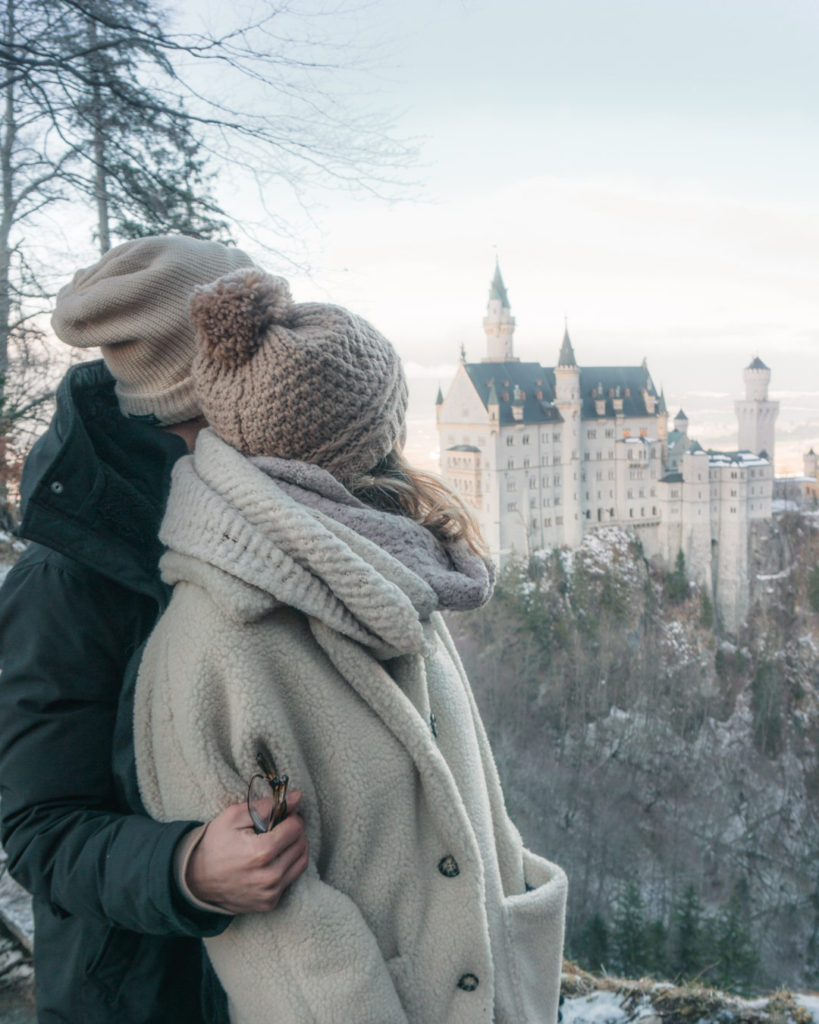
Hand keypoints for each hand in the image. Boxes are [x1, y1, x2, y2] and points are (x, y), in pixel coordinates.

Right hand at [186, 791, 308, 913]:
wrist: (194, 879)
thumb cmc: (214, 844)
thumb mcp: (234, 816)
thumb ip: (267, 806)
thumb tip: (296, 797)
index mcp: (261, 852)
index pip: (296, 827)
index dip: (291, 816)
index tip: (282, 814)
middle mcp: (269, 876)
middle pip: (301, 844)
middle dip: (295, 830)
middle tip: (280, 826)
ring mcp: (270, 892)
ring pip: (301, 861)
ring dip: (295, 847)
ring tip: (279, 841)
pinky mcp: (269, 903)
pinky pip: (291, 879)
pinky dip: (288, 865)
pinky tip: (273, 859)